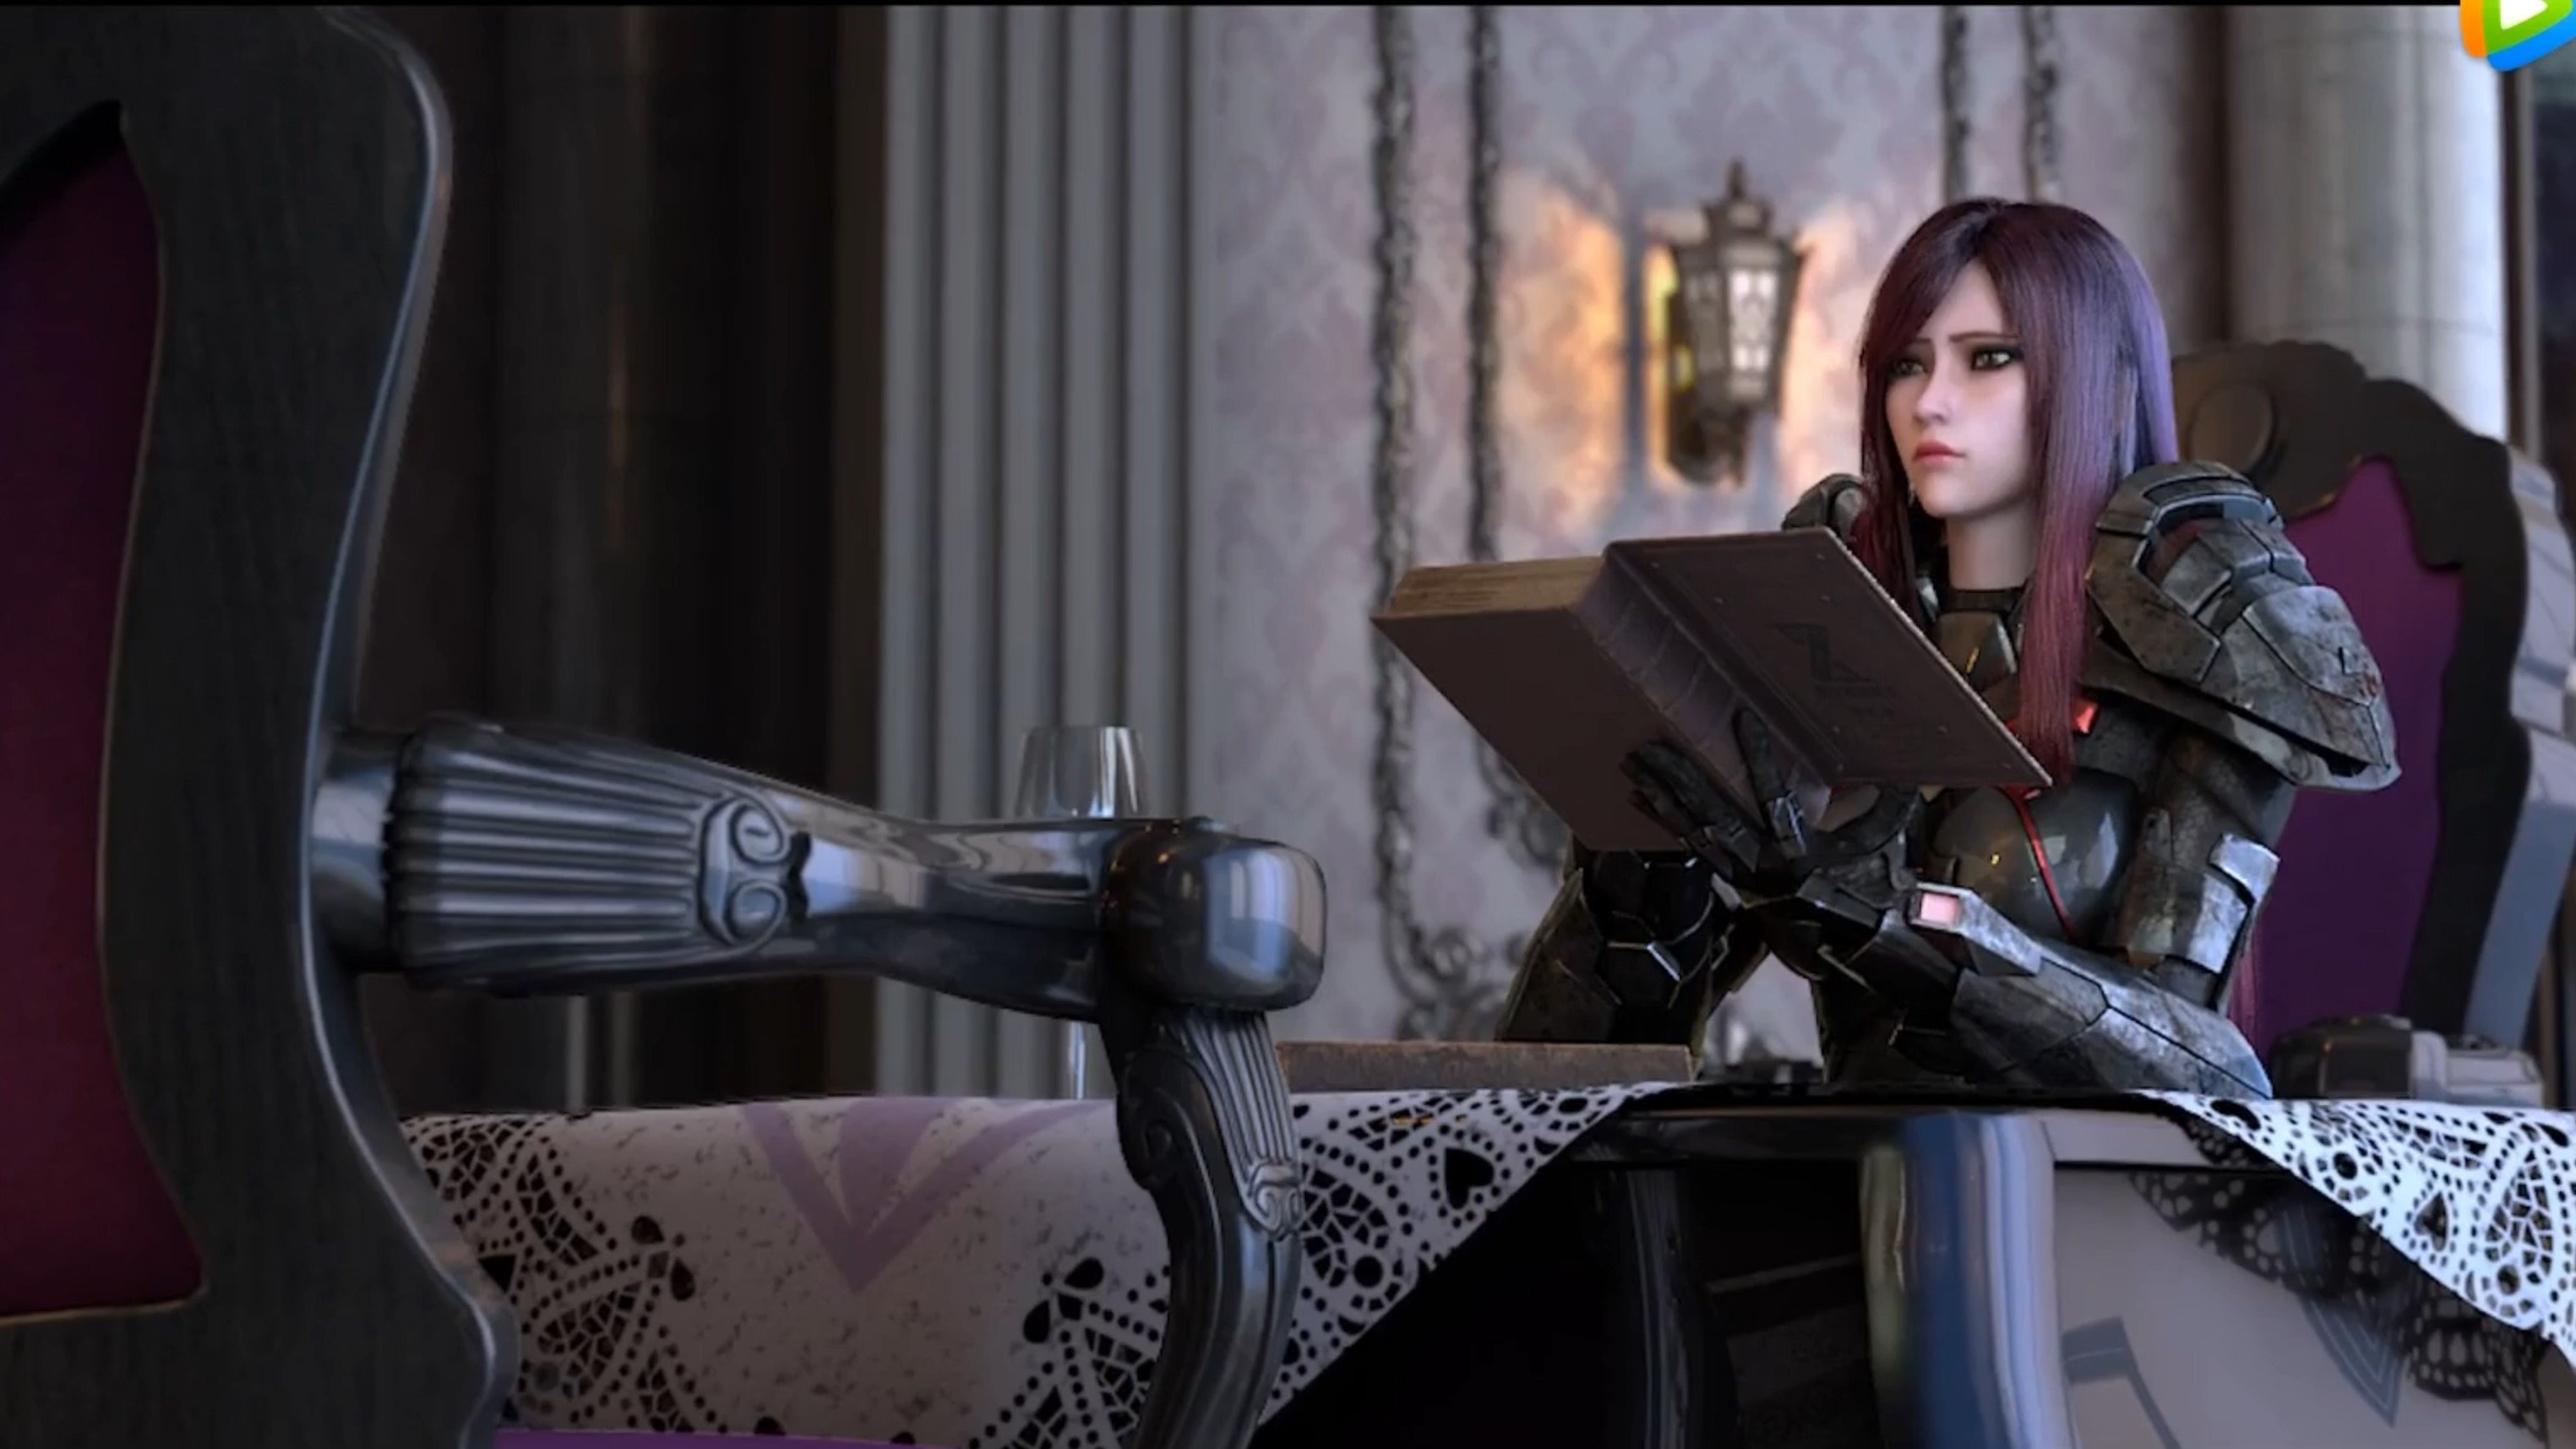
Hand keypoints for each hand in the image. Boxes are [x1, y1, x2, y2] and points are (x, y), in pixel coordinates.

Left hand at [1621, 713, 1919, 886]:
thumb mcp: (1883, 845)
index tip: (1742, 719)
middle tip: (1650, 747)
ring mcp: (1742, 874)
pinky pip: (1691, 845)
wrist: (1852, 948)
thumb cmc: (1871, 892)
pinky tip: (1639, 795)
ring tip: (1633, 763)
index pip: (1775, 799)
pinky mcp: (1731, 878)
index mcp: (1802, 856)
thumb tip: (1909, 766)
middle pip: (1713, 815)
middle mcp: (1762, 866)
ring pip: (1694, 830)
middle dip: (1681, 781)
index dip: (1759, 758)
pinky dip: (1665, 819)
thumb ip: (1888, 804)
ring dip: (1662, 796)